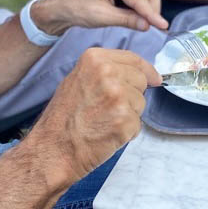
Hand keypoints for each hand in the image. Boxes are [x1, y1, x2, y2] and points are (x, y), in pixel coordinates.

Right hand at [26, 48, 160, 184]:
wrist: (52, 150)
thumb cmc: (62, 119)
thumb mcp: (78, 80)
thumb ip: (104, 71)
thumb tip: (135, 71)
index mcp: (95, 59)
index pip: (134, 59)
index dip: (146, 70)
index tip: (155, 78)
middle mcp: (108, 73)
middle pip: (140, 80)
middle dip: (132, 95)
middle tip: (108, 109)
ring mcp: (118, 96)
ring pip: (141, 103)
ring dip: (128, 115)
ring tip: (103, 122)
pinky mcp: (125, 120)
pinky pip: (138, 125)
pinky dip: (126, 133)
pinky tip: (106, 135)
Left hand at [33, 0, 166, 35]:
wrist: (62, 6)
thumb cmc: (77, 9)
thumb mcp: (102, 17)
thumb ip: (126, 20)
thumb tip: (148, 25)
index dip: (152, 13)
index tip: (163, 26)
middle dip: (152, 7)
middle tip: (149, 26)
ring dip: (148, 6)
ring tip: (141, 21)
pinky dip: (142, 4)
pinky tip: (135, 16)